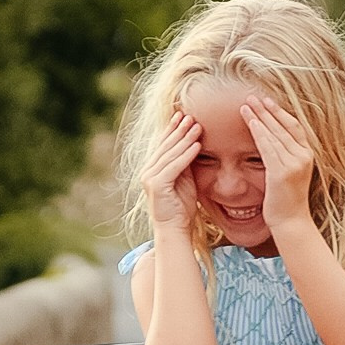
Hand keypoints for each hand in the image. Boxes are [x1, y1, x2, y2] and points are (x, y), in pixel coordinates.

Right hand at [141, 111, 204, 240]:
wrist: (175, 229)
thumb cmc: (182, 207)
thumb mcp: (184, 179)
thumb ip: (184, 163)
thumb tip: (192, 142)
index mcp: (152, 169)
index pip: (162, 145)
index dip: (172, 129)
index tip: (183, 115)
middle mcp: (147, 171)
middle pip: (165, 146)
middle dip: (178, 130)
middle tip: (191, 115)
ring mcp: (150, 178)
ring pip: (170, 154)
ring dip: (185, 139)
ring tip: (197, 126)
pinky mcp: (157, 186)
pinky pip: (174, 167)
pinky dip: (186, 155)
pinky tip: (197, 145)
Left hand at [240, 93, 318, 241]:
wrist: (291, 222)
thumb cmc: (286, 200)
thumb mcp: (290, 174)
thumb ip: (284, 157)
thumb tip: (271, 142)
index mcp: (307, 155)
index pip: (294, 127)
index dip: (280, 112)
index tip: (266, 101)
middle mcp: (304, 156)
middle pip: (283, 126)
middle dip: (267, 110)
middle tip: (253, 96)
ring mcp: (294, 164)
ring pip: (274, 134)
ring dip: (259, 117)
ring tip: (246, 105)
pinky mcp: (282, 172)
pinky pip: (268, 147)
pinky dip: (259, 132)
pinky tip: (251, 122)